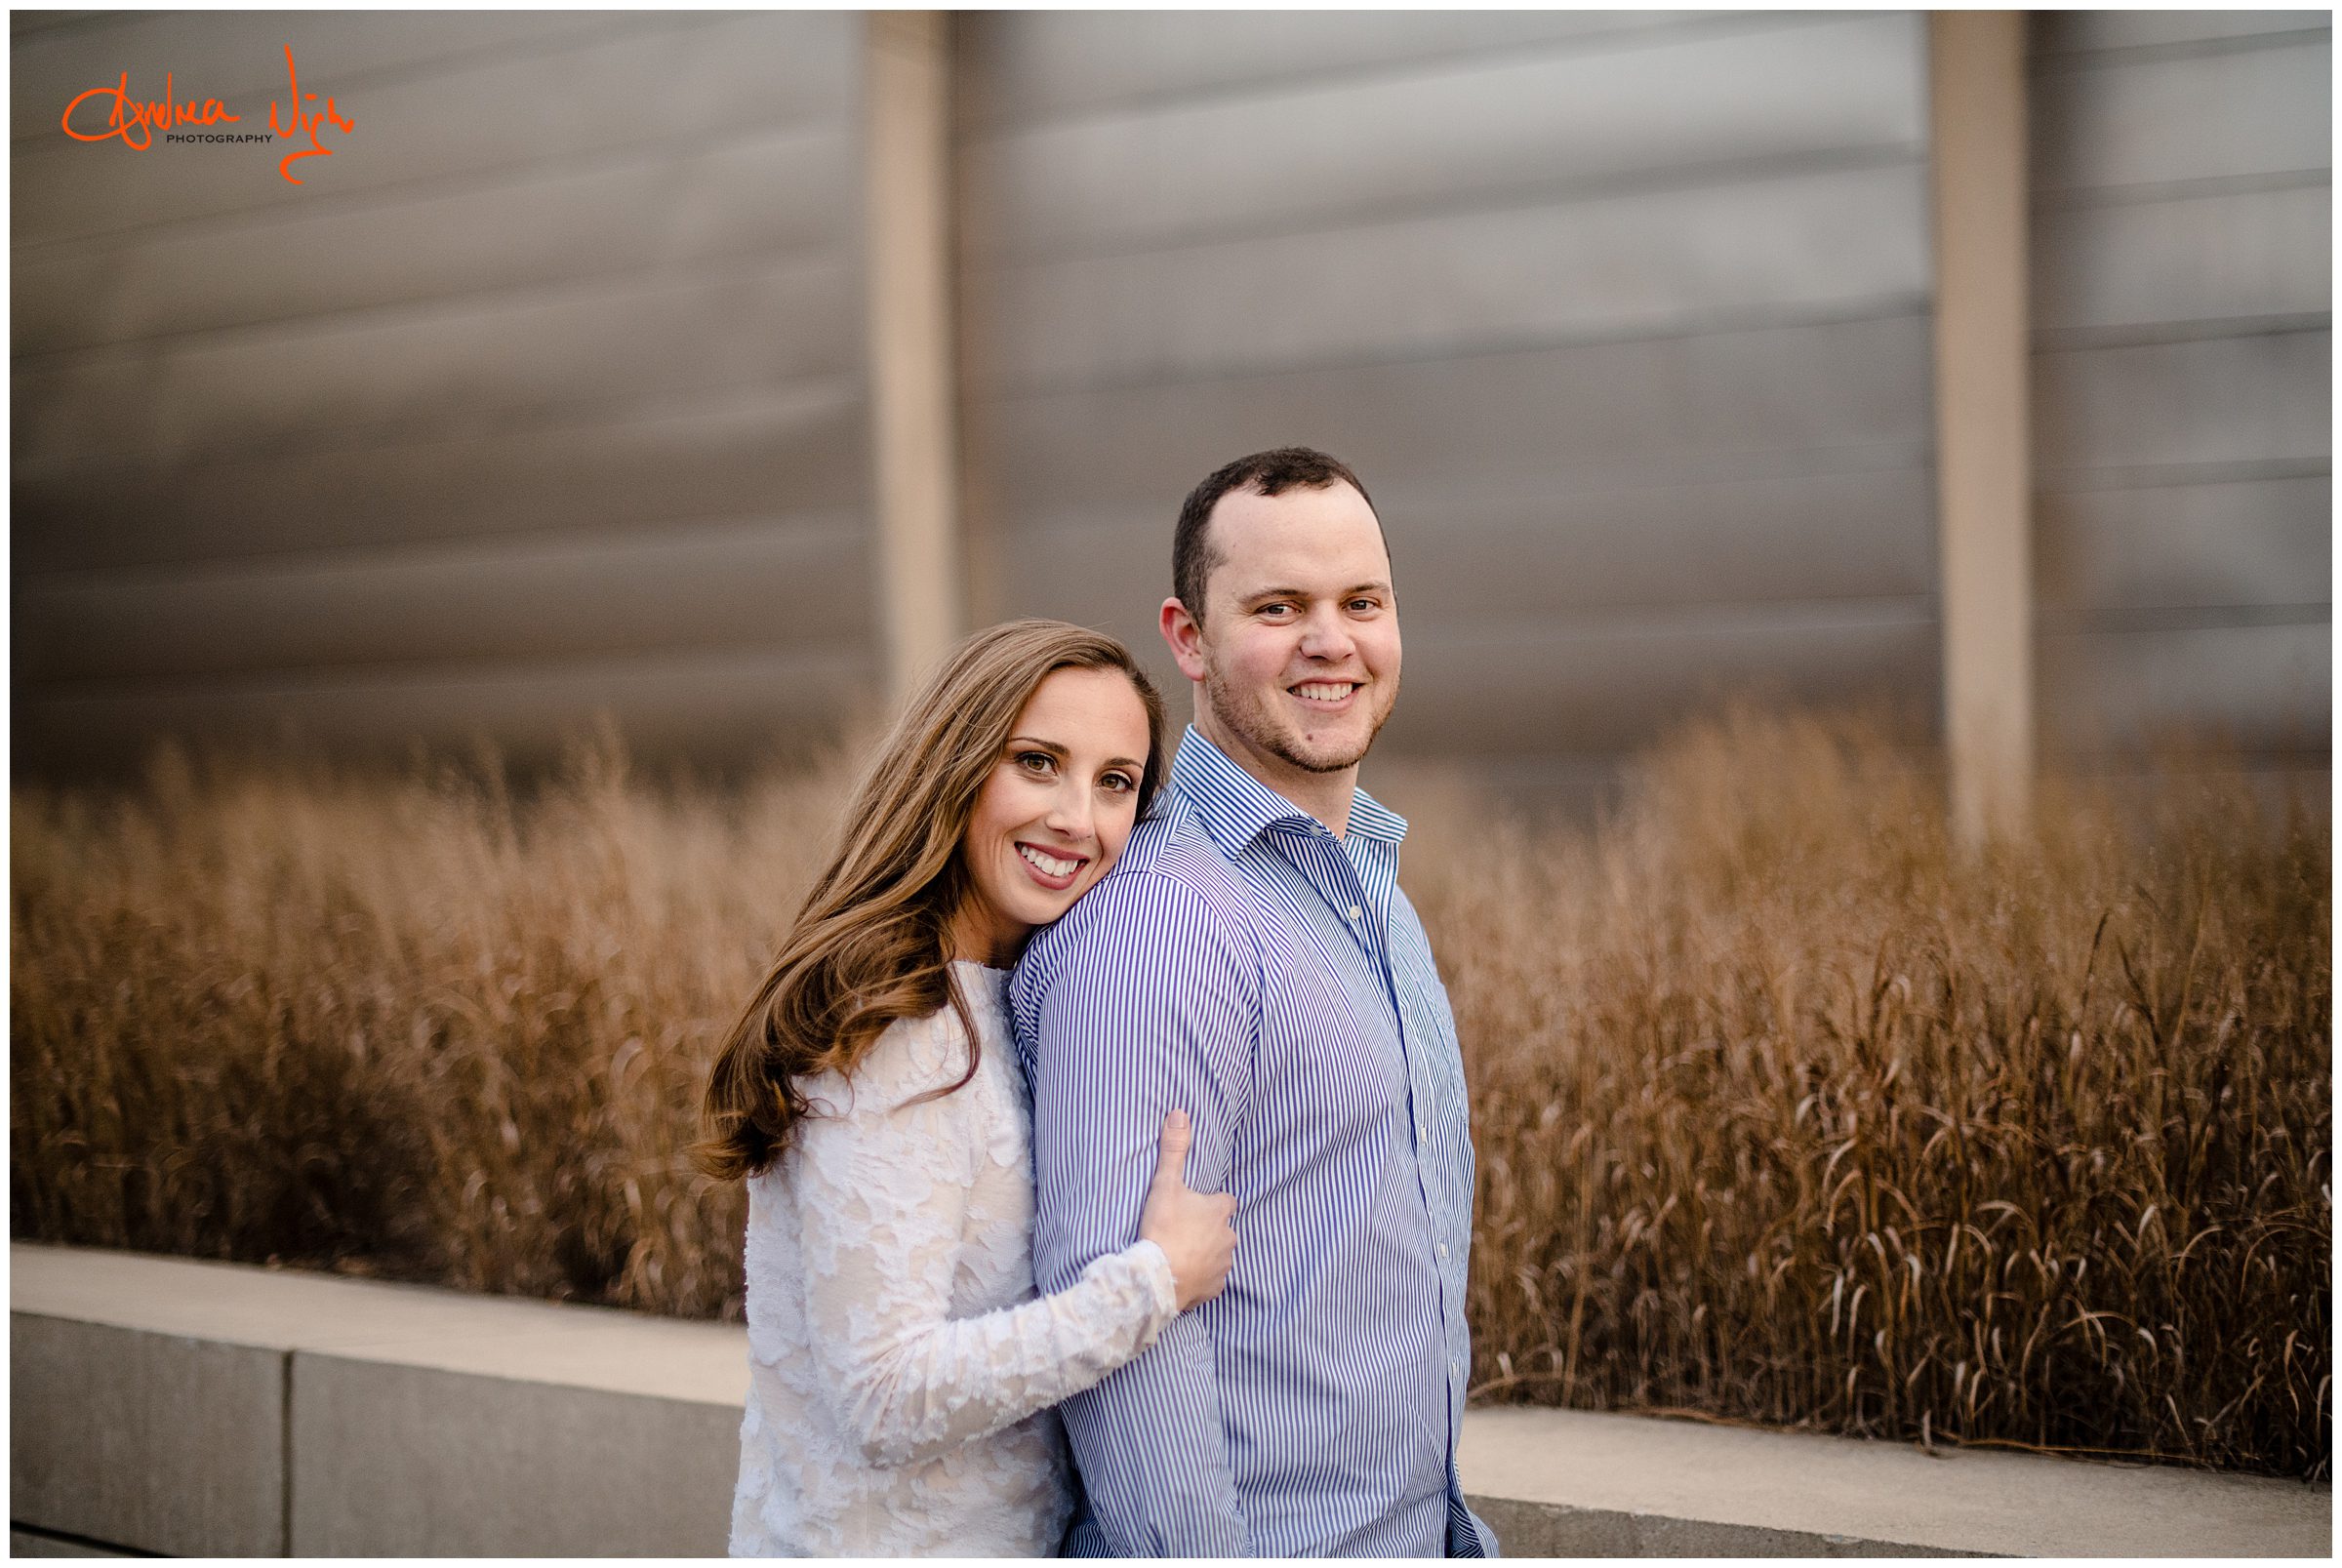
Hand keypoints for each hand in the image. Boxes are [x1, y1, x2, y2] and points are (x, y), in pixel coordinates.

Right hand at [1137, 1108, 1236, 1310]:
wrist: (1156, 1278)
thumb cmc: (1163, 1228)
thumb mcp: (1165, 1184)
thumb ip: (1174, 1149)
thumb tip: (1180, 1113)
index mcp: (1219, 1211)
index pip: (1225, 1201)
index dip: (1212, 1202)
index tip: (1194, 1205)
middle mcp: (1228, 1237)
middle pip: (1223, 1229)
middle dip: (1208, 1229)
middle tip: (1183, 1230)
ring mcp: (1223, 1265)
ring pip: (1219, 1254)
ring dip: (1205, 1253)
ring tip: (1180, 1253)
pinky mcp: (1214, 1288)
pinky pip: (1211, 1280)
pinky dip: (1200, 1277)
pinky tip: (1182, 1274)